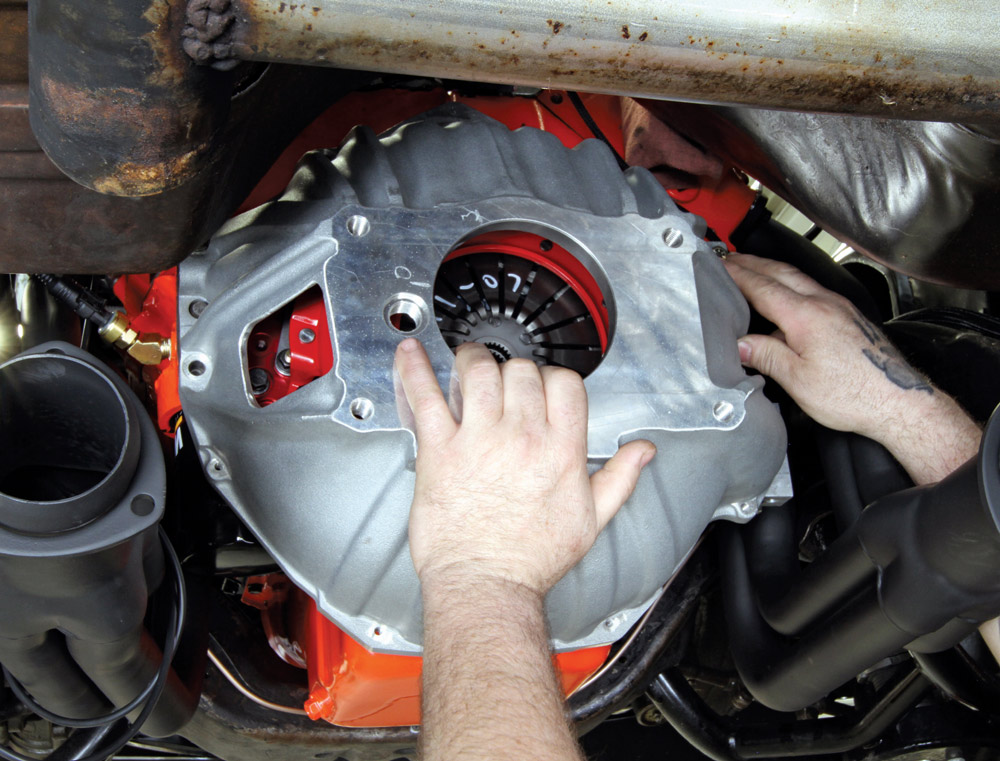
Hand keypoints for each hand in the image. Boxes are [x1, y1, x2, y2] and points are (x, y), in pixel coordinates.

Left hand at [394, 339, 654, 596]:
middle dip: (512, 370)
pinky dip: (414, 369)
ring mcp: (479, 440)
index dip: (552, 378)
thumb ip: (620, 478)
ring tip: (468, 363)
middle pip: (521, 371)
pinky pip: (426, 397)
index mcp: (561, 450)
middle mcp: (522, 437)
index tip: (541, 387)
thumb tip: (642, 452)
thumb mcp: (591, 520)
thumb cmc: (531, 559)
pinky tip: (410, 353)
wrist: (486, 585)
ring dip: (472, 360)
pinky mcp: (439, 450)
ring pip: (479, 371)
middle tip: (502, 383)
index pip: (565, 383)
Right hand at [724, 253, 979, 482]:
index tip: (719, 267)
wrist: (899, 401)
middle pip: (781, 272)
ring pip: (799, 279)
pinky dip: (792, 284)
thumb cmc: (854, 395)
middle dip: (753, 263)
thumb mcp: (798, 380)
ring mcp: (840, 308)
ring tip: (754, 271)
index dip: (737, 275)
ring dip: (772, 270)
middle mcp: (825, 304)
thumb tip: (740, 344)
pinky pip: (814, 290)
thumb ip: (766, 356)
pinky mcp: (850, 317)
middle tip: (731, 259)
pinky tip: (787, 297)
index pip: (762, 287)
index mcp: (806, 316)